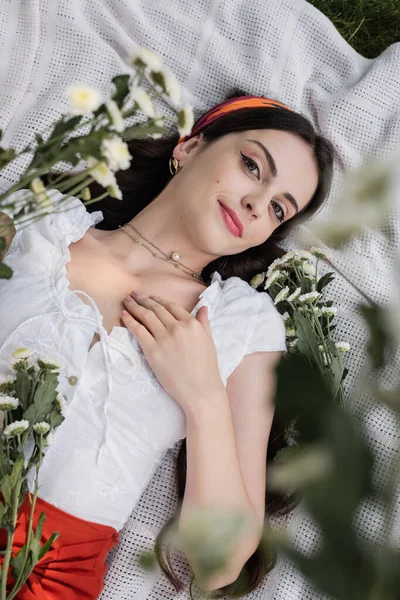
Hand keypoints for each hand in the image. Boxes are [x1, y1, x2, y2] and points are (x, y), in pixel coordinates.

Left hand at [120, 290, 223, 412]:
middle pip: (156, 309)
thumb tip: (203, 307)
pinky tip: (124, 314)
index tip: (150, 297)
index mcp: (191, 324)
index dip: (158, 300)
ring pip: (146, 316)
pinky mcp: (152, 351)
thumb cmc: (207, 368)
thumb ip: (204, 322)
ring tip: (127, 300)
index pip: (171, 307)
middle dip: (143, 299)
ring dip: (134, 306)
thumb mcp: (209, 341)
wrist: (200, 390)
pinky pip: (138, 331)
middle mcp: (177, 327)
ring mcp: (164, 338)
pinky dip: (130, 321)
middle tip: (134, 293)